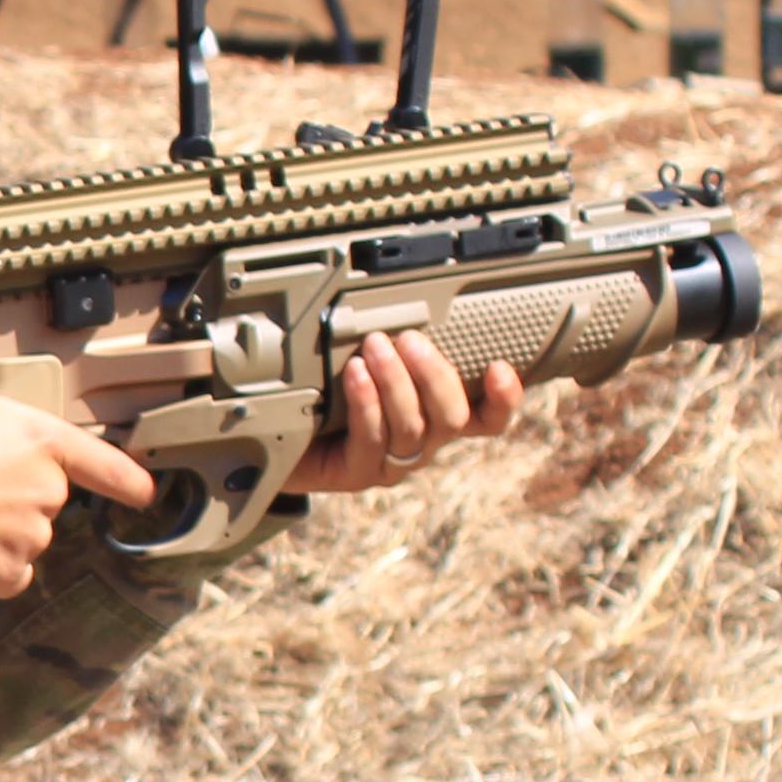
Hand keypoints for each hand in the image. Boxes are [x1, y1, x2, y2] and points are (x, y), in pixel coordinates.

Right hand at [0, 372, 154, 597]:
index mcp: (40, 439)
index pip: (100, 460)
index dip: (126, 477)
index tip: (145, 491)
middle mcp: (46, 491)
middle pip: (43, 493)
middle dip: (12, 489)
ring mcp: (30, 536)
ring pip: (24, 532)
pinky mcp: (7, 575)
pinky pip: (8, 568)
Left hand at [285, 328, 525, 497]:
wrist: (277, 433)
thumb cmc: (328, 390)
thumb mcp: (368, 361)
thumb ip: (396, 345)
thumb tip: (406, 307)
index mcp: (435, 418)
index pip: (487, 418)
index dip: (504, 399)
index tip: (499, 367)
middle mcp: (422, 444)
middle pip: (453, 420)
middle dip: (434, 375)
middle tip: (408, 339)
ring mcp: (391, 464)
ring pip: (412, 428)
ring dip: (396, 382)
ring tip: (374, 347)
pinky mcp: (358, 474)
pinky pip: (372, 440)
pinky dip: (367, 402)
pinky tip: (356, 374)